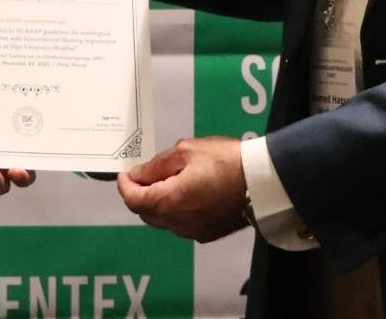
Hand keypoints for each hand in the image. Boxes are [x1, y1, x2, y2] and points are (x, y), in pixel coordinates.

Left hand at [116, 137, 247, 242]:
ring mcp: (193, 232)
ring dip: (157, 204)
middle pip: (146, 213)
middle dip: (139, 195)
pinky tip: (185, 195)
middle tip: (144, 176)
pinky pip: (181, 225)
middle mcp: (178, 223)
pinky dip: (175, 211)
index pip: (134, 200)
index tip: (124, 175)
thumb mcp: (186, 152)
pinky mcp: (208, 234)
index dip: (124, 186)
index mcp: (170, 202)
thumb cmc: (224, 161)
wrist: (262, 181)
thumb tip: (138, 175)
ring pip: (163, 221)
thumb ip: (157, 166)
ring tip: (165, 182)